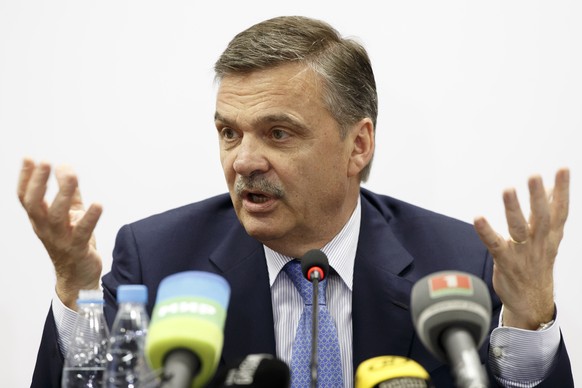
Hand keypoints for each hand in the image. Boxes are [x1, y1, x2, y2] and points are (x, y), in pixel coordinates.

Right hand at [17, 158, 102, 309]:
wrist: (79, 277)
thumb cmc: (73, 242)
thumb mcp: (69, 215)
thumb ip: (69, 193)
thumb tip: (65, 167)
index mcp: (40, 220)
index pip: (26, 198)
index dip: (25, 178)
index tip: (29, 158)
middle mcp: (46, 229)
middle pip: (36, 205)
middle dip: (39, 183)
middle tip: (46, 162)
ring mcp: (61, 239)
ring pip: (57, 216)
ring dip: (64, 194)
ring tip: (71, 175)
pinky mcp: (79, 248)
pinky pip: (83, 232)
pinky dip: (90, 217)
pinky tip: (97, 203)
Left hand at [473, 168, 568, 329]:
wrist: (532, 301)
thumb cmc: (537, 263)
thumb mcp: (549, 238)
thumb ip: (549, 212)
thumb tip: (552, 187)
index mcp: (550, 235)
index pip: (560, 210)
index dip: (562, 190)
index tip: (563, 170)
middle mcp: (538, 242)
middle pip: (540, 216)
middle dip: (538, 196)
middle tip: (535, 176)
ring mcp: (521, 252)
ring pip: (518, 228)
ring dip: (513, 208)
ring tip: (508, 189)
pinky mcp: (504, 261)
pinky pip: (494, 244)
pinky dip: (486, 231)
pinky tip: (478, 218)